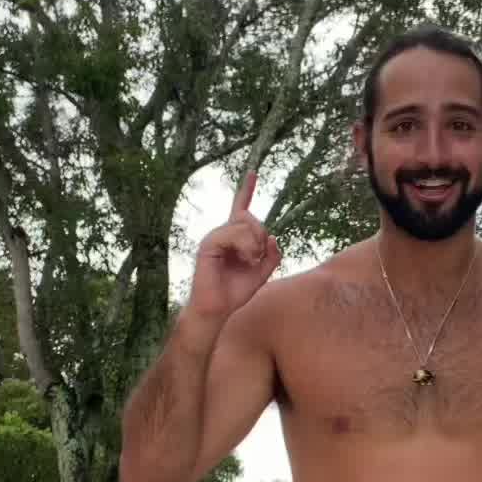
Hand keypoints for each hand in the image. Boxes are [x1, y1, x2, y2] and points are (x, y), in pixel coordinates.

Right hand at [187, 170, 280, 319]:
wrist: (217, 309)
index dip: (246, 190)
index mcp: (234, 238)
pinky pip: (233, 234)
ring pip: (244, 224)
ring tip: (249, 260)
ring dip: (254, 244)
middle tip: (257, 256)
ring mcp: (214, 237)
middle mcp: (223, 233)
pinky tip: (244, 260)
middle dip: (260, 234)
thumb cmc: (235, 292)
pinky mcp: (209, 244)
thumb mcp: (262, 273)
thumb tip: (272, 237)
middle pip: (249, 217)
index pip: (241, 209)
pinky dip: (245, 247)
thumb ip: (271, 256)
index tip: (253, 172)